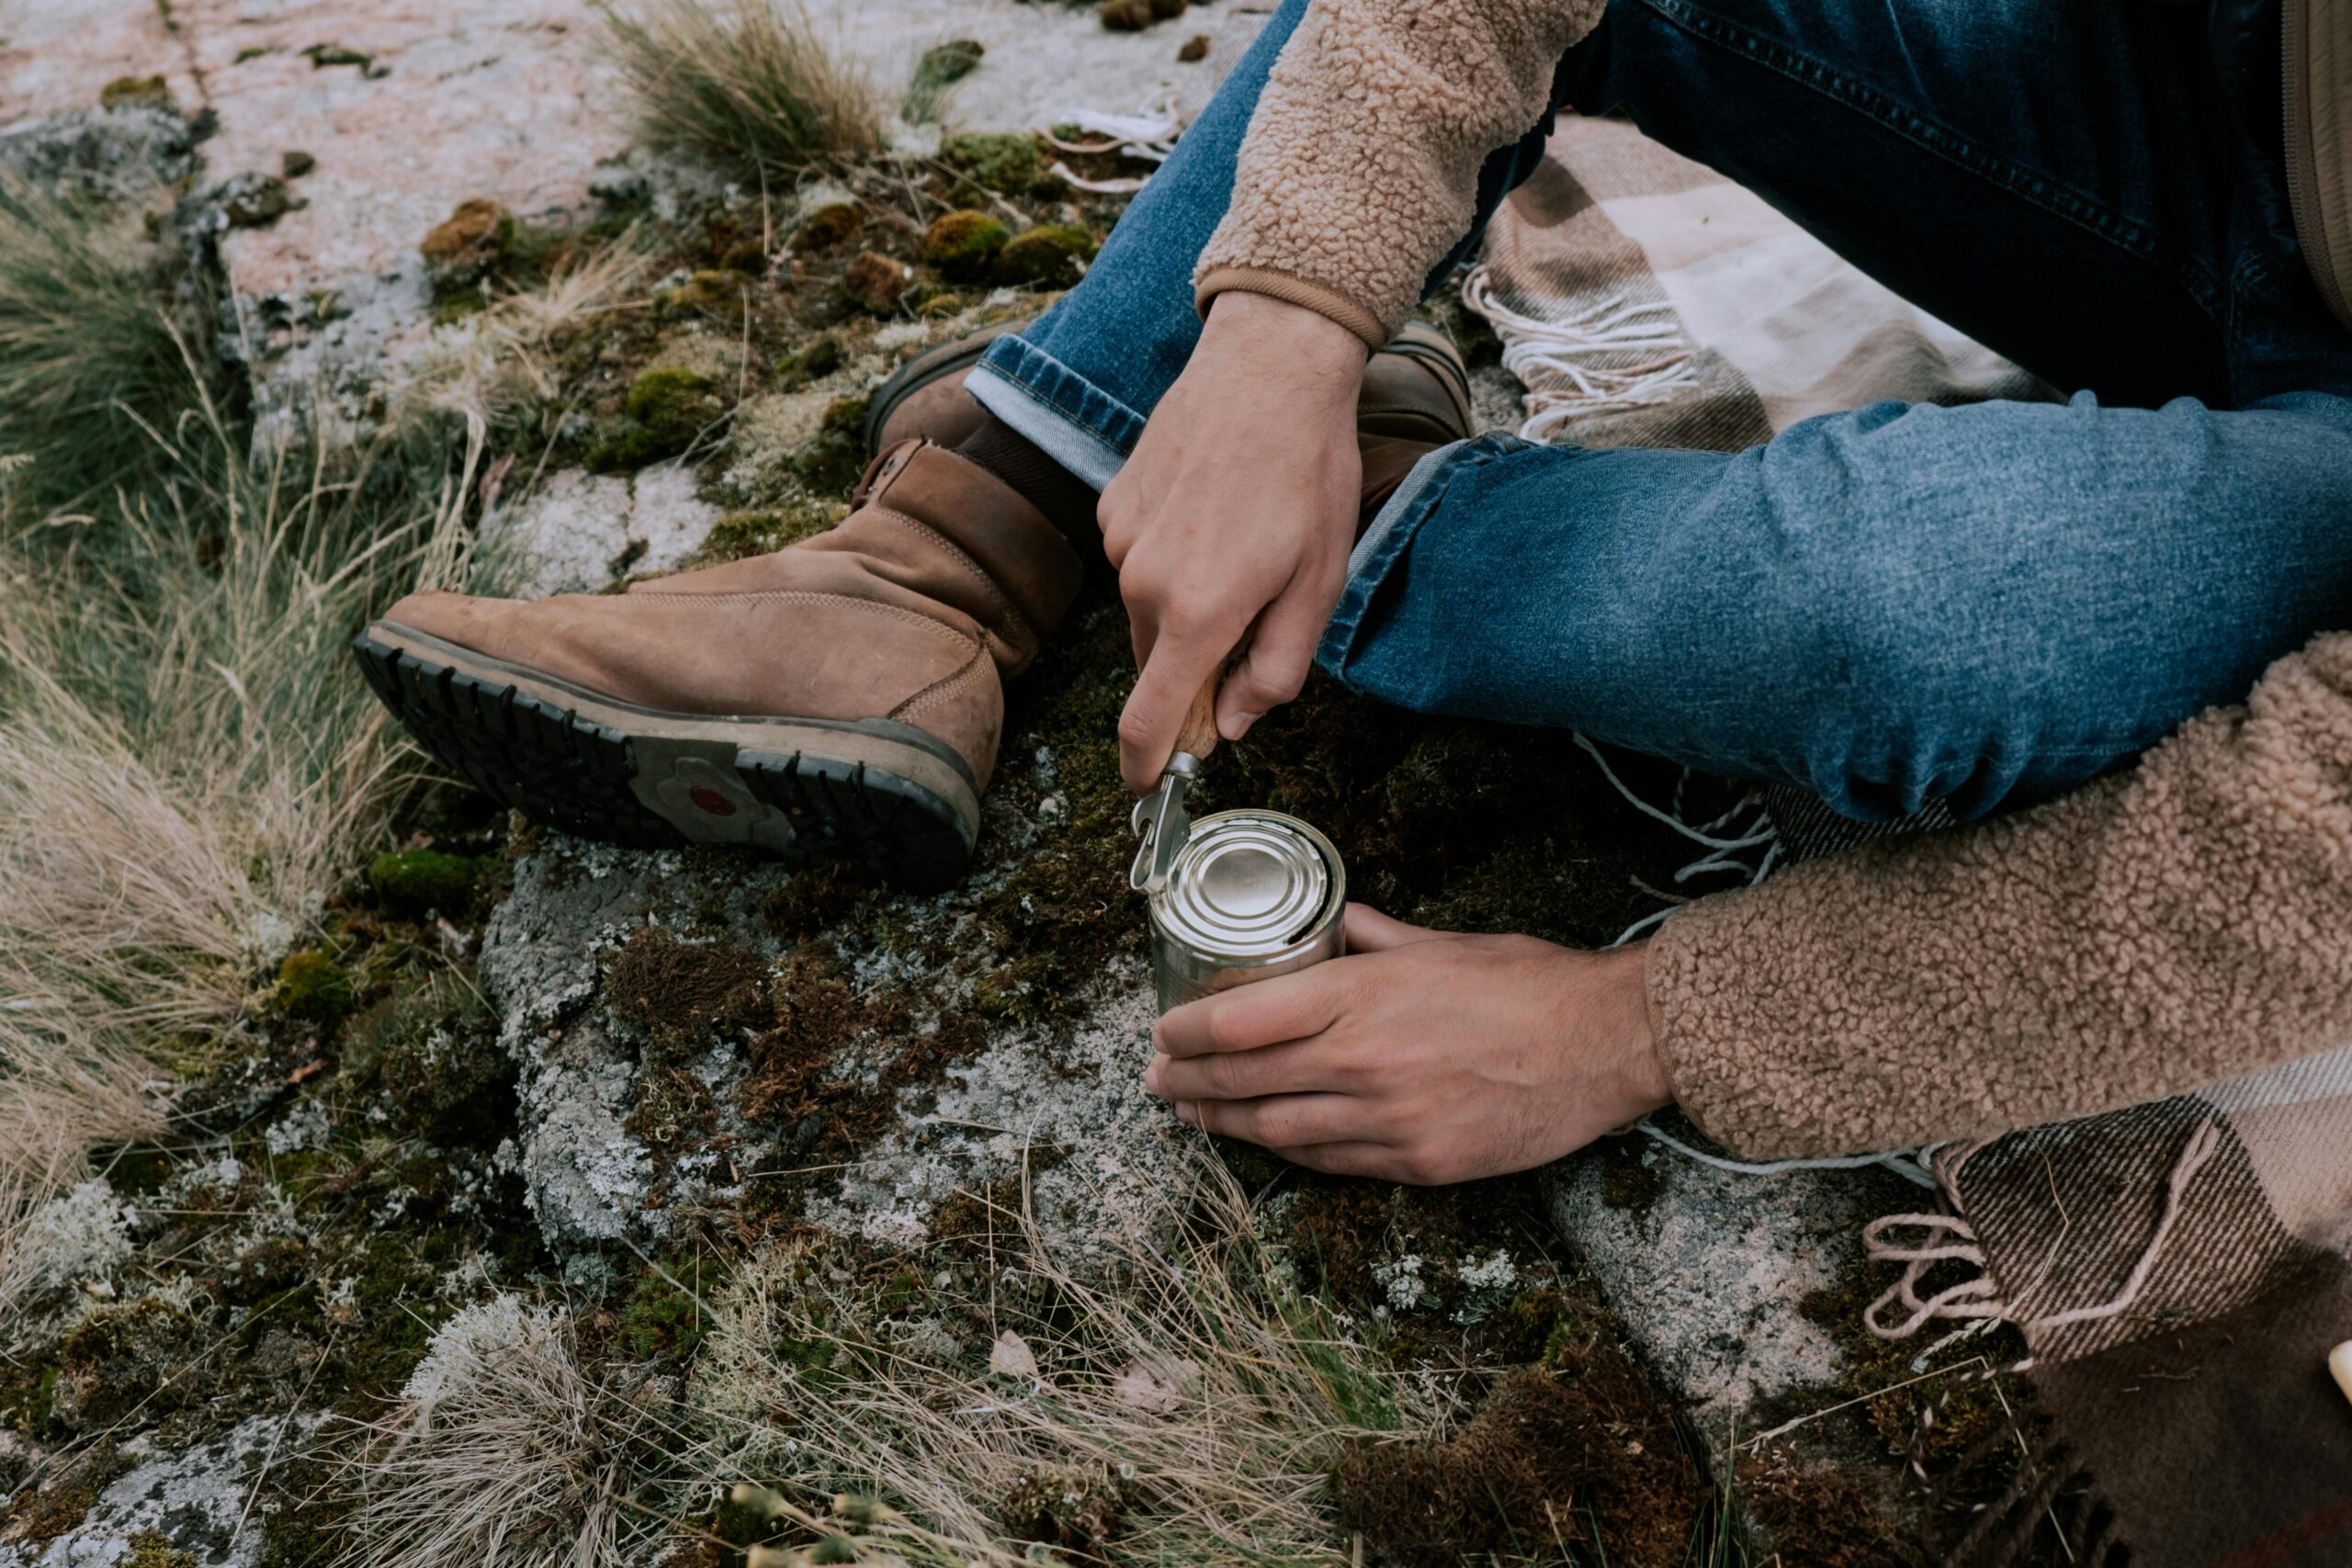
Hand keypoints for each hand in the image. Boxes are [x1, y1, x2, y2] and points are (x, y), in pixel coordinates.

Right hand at [1101, 291, 1365, 791]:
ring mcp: (1121, 541)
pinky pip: (1138, 560)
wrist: (1269, 367)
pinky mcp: (1113, 505)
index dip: (1146, 766)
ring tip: (1244, 543)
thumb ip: (1275, 670)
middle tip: (1256, 618)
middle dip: (1196, 664)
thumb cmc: (1307, 476)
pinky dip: (1171, 558)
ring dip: (1187, 605)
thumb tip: (1233, 722)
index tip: (1149, 788)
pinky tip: (1214, 510)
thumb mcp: (1318, 584)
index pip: (1149, 719)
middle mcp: (1143, 584)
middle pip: (1158, 661)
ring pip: (1148, 610)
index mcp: (1198, 613)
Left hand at [1142, 905, 1670, 1183]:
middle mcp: (1363, 1059)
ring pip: (1277, 1128)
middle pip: (1245, 1076)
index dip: (1187, 1030)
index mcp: (1363, 993)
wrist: (1607, 1045)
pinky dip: (1286, 1151)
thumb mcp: (1442, 942)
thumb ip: (1374, 937)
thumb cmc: (1530, 984)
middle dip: (1187, 1081)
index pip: (1242, 1018)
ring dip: (1224, 1122)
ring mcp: (1389, 1119)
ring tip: (1192, 1114)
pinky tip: (1264, 1141)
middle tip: (1155, 1080)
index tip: (1162, 1032)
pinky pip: (1331, 1162)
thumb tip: (1338, 923)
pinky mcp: (1419, 1164)